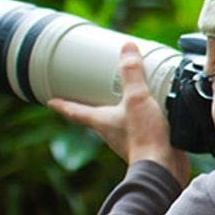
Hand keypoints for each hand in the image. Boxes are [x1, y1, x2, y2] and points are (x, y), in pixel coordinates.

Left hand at [48, 42, 190, 186]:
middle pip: (97, 117)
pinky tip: (156, 114)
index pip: (75, 111)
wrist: (163, 166)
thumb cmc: (144, 138)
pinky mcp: (148, 144)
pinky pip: (141, 128)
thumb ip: (132, 73)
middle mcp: (111, 132)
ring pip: (119, 123)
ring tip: (129, 99)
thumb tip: (127, 48)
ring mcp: (129, 140)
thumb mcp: (136, 99)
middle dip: (94, 106)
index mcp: (101, 120)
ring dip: (121, 112)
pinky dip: (144, 119)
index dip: (63, 105)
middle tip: (92, 95)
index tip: (51, 101)